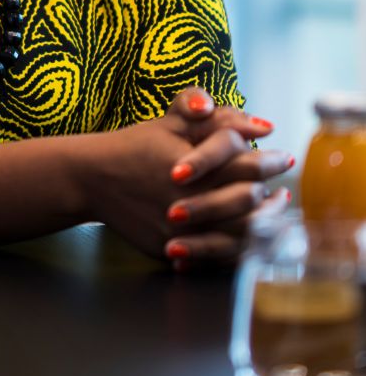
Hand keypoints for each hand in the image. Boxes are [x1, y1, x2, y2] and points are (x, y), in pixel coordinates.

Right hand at [93, 89, 291, 264]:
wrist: (90, 180)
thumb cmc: (134, 146)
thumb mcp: (172, 122)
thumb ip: (218, 119)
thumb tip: (263, 125)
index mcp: (197, 167)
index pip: (250, 166)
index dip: (273, 162)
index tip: (284, 159)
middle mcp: (192, 201)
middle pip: (249, 203)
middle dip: (272, 196)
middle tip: (283, 194)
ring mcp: (181, 230)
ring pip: (238, 235)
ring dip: (261, 224)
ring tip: (270, 215)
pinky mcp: (171, 249)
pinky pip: (215, 257)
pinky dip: (237, 248)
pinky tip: (244, 236)